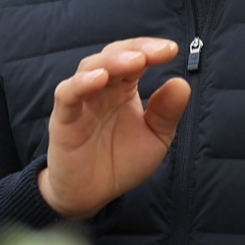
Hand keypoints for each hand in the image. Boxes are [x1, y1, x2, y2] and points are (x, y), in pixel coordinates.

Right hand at [37, 38, 191, 220]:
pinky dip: (81, 84)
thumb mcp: (155, 139)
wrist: (92, 195)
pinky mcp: (63, 119)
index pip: (135, 58)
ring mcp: (81, 101)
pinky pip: (68, 94)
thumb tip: (181, 83)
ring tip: (134, 62)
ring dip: (112, 62)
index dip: (151, 49)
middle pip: (113, 56)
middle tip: (156, 54)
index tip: (172, 50)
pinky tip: (99, 79)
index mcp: (124, 89)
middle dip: (135, 50)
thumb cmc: (121, 162)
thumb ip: (167, 113)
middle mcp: (102, 89)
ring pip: (90, 68)